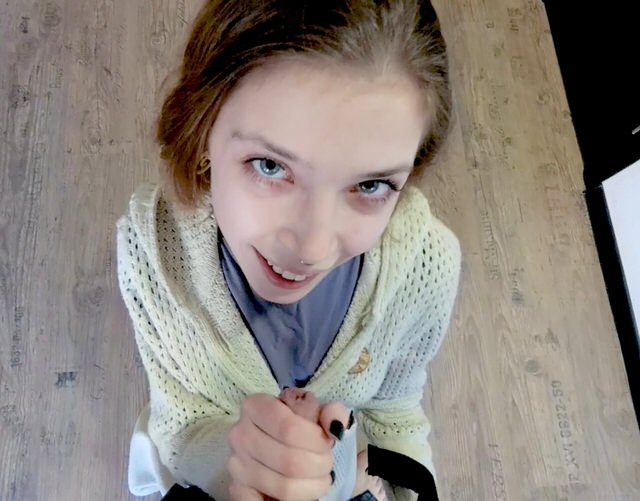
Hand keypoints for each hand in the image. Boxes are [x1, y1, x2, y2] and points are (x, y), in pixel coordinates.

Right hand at [227, 393, 349, 500]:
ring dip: (313, 486)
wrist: (288, 454)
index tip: (328, 443)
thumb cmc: (302, 432)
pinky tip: (303, 493)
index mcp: (256, 406)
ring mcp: (236, 465)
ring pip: (285, 486)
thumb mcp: (319, 417)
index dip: (316, 441)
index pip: (290, 428)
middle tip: (327, 463)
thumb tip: (336, 423)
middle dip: (320, 465)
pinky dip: (295, 500)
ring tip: (320, 478)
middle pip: (290, 460)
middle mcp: (240, 434)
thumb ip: (332, 414)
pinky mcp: (237, 490)